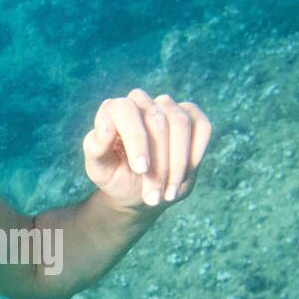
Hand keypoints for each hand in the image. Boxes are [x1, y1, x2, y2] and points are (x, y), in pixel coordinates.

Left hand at [82, 89, 212, 210]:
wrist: (138, 192)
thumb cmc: (115, 177)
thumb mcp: (98, 169)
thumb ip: (95, 147)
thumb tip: (107, 125)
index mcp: (114, 110)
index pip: (126, 110)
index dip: (136, 139)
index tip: (141, 169)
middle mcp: (142, 102)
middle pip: (157, 120)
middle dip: (158, 163)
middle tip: (152, 196)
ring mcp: (169, 107)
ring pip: (181, 124)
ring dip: (178, 164)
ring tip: (168, 194)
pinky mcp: (192, 117)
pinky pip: (202, 127)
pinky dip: (196, 154)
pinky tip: (185, 176)